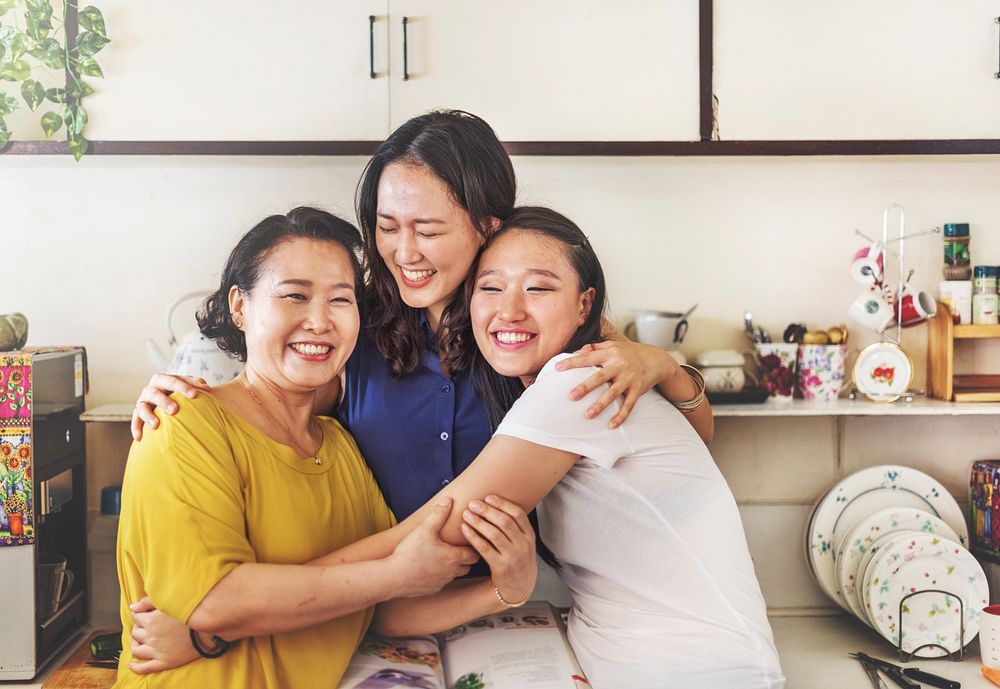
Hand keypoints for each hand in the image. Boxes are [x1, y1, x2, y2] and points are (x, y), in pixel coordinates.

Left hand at [128, 596, 198, 673]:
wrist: (209, 629)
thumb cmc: (192, 613)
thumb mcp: (169, 602)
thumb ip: (148, 602)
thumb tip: (133, 607)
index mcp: (152, 620)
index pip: (136, 617)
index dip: (139, 615)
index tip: (144, 616)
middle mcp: (151, 636)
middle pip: (135, 633)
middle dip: (138, 629)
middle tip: (145, 628)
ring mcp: (156, 651)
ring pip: (136, 650)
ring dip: (136, 646)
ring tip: (140, 643)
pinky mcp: (164, 662)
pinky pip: (144, 668)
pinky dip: (136, 667)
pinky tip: (133, 665)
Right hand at [131, 374, 211, 440]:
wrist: (169, 403)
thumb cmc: (182, 395)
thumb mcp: (188, 388)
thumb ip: (197, 386)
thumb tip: (206, 387)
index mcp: (163, 380)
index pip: (172, 381)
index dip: (183, 387)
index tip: (195, 394)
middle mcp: (150, 389)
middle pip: (155, 393)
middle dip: (164, 401)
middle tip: (175, 410)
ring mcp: (142, 402)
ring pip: (142, 407)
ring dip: (148, 415)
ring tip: (156, 424)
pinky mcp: (138, 414)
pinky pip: (135, 421)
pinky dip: (136, 428)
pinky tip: (139, 438)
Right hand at [390, 498, 479, 597]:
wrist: (393, 578)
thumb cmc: (411, 552)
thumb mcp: (425, 528)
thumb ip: (438, 514)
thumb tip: (448, 501)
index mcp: (454, 557)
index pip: (475, 554)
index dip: (473, 546)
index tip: (469, 540)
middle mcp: (451, 572)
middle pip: (468, 567)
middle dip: (466, 558)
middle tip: (459, 547)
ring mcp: (442, 583)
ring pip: (455, 575)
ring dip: (452, 567)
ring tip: (443, 556)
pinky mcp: (431, 590)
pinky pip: (441, 583)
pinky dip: (439, 576)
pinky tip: (429, 568)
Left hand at [461, 495, 536, 605]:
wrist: (518, 588)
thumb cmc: (516, 559)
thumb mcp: (523, 543)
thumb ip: (514, 526)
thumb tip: (493, 503)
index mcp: (529, 536)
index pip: (518, 514)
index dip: (503, 504)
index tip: (488, 497)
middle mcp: (523, 546)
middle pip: (505, 522)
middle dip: (487, 510)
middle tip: (473, 503)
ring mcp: (513, 557)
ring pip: (494, 534)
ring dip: (479, 522)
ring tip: (467, 514)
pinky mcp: (501, 567)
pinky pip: (485, 549)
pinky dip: (474, 537)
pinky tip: (465, 529)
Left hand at [556, 340, 671, 427]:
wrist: (656, 359)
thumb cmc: (628, 353)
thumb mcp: (612, 346)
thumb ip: (593, 348)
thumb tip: (575, 353)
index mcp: (610, 353)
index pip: (588, 357)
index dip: (572, 363)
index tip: (557, 369)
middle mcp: (620, 365)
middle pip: (600, 377)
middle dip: (585, 387)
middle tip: (571, 396)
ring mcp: (629, 378)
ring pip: (614, 393)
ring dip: (601, 405)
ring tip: (588, 415)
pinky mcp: (638, 389)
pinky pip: (629, 404)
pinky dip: (621, 415)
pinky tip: (611, 425)